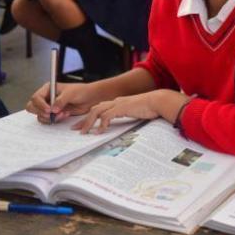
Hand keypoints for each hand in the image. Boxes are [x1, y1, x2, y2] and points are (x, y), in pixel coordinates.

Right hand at [25, 82, 101, 123]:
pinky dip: (54, 120)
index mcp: (47, 89)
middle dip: (41, 112)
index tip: (49, 110)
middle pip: (32, 107)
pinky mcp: (54, 114)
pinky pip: (47, 120)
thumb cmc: (81, 91)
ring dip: (50, 117)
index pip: (36, 97)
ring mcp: (49, 106)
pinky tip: (64, 115)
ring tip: (62, 114)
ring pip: (39, 115)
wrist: (89, 98)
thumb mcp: (70, 94)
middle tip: (51, 114)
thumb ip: (60, 101)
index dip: (40, 105)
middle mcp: (46, 98)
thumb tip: (53, 110)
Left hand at [74, 90, 188, 133]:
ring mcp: (118, 104)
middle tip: (75, 130)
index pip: (99, 109)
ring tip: (84, 133)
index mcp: (118, 103)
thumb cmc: (151, 107)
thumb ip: (128, 116)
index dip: (89, 117)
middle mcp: (115, 102)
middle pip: (94, 109)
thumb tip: (123, 125)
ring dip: (88, 122)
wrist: (159, 101)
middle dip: (83, 120)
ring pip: (97, 111)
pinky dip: (102, 124)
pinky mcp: (122, 107)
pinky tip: (100, 132)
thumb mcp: (136, 112)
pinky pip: (107, 116)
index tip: (82, 126)